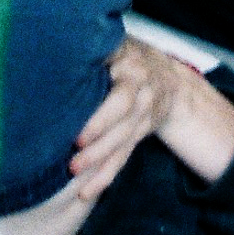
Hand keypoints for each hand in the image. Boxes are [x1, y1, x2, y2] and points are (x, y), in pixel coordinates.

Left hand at [68, 36, 188, 200]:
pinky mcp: (139, 136)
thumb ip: (98, 47)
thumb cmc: (130, 55)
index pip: (121, 98)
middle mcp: (142, 98)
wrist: (170, 78)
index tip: (79, 135)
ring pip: (122, 145)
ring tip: (74, 173)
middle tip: (73, 160)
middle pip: (123, 126)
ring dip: (99, 163)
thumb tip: (64, 47)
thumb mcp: (119, 43)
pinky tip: (86, 191)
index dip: (102, 119)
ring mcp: (143, 119)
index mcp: (134, 72)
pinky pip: (123, 158)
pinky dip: (105, 176)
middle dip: (98, 145)